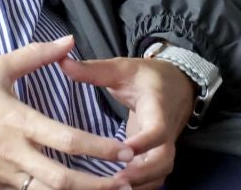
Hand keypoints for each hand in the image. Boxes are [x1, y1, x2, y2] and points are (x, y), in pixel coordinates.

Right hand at [0, 36, 134, 189]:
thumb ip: (37, 55)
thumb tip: (70, 40)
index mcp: (18, 121)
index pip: (65, 139)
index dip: (98, 147)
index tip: (124, 149)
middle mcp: (14, 153)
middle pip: (62, 179)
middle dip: (97, 184)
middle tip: (126, 182)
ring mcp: (3, 174)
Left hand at [58, 55, 195, 187]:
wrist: (177, 85)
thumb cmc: (146, 78)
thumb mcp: (122, 70)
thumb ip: (94, 70)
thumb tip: (62, 63)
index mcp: (158, 109)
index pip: (157, 131)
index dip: (143, 143)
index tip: (123, 150)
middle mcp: (166, 133)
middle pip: (163, 161)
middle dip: (142, 174)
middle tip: (115, 181)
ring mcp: (164, 148)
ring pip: (160, 174)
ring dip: (140, 184)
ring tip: (112, 188)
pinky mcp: (158, 158)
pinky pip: (153, 178)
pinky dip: (138, 186)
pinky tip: (115, 189)